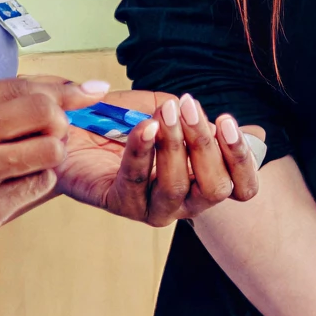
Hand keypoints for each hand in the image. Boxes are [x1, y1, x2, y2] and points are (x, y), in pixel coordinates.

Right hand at [0, 78, 70, 276]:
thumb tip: (42, 94)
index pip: (21, 84)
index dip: (61, 88)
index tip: (87, 91)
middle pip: (44, 109)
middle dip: (60, 119)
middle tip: (53, 132)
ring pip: (50, 147)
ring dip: (52, 153)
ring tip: (31, 160)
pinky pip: (38, 184)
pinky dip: (36, 182)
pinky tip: (13, 186)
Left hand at [52, 88, 262, 227]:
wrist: (72, 129)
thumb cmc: (123, 120)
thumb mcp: (164, 110)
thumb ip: (193, 116)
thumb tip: (228, 124)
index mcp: (204, 180)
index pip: (243, 187)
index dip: (243, 158)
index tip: (226, 122)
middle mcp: (185, 201)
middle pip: (217, 188)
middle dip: (206, 144)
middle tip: (189, 107)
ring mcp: (153, 208)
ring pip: (178, 187)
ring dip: (174, 145)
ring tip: (164, 114)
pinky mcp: (122, 204)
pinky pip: (137, 180)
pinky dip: (142, 150)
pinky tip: (143, 126)